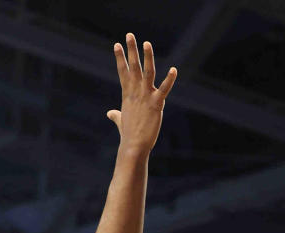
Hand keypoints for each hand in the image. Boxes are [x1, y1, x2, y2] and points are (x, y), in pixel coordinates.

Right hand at [107, 34, 177, 154]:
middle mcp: (136, 92)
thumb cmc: (128, 134)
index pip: (123, 72)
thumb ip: (116, 115)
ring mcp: (146, 97)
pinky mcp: (156, 104)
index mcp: (128, 94)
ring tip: (146, 43)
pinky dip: (170, 80)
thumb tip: (110, 113)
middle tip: (129, 34)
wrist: (134, 145)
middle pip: (133, 67)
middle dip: (131, 50)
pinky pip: (164, 89)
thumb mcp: (121, 120)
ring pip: (147, 72)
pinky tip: (174, 70)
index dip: (120, 58)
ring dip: (147, 57)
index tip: (116, 44)